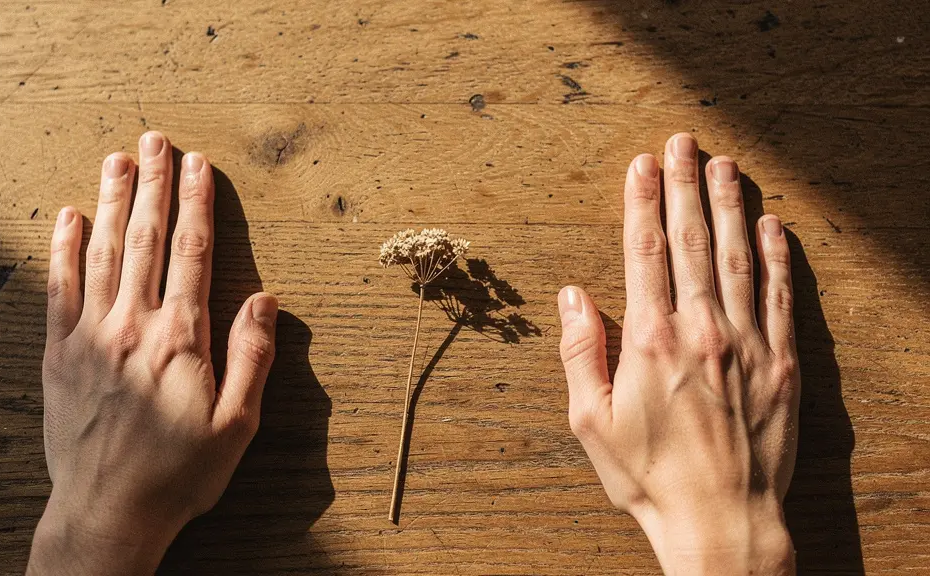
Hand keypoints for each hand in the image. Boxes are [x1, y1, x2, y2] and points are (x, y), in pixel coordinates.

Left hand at [28, 132, 278, 574]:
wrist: (109, 513)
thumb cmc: (181, 473)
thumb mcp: (238, 424)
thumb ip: (253, 355)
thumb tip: (264, 297)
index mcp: (182, 340)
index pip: (191, 253)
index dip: (196, 204)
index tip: (199, 165)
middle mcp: (133, 327)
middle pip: (145, 239)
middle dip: (154, 185)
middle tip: (157, 141)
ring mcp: (90, 338)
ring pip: (102, 253)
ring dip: (112, 202)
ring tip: (119, 160)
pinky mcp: (58, 355)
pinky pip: (58, 289)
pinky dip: (62, 249)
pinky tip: (68, 217)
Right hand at [558, 133, 798, 574]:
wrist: (721, 521)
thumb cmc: (649, 476)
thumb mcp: (591, 421)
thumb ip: (580, 353)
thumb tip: (572, 296)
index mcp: (649, 340)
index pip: (645, 252)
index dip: (642, 202)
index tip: (641, 165)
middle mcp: (700, 330)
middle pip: (692, 241)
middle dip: (685, 186)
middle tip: (683, 143)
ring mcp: (746, 344)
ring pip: (737, 257)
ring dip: (729, 206)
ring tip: (725, 165)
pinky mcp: (781, 364)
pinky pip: (779, 297)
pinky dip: (776, 257)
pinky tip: (772, 226)